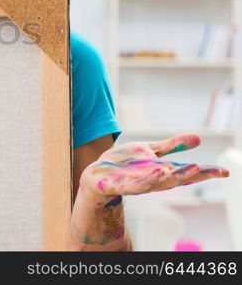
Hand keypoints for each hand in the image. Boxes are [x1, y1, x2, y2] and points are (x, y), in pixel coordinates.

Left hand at [80, 132, 228, 203]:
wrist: (96, 176)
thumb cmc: (124, 165)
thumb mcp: (150, 151)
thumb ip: (172, 146)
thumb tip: (199, 137)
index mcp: (162, 172)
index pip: (187, 172)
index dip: (206, 173)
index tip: (225, 172)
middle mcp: (153, 180)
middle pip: (178, 178)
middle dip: (195, 175)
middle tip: (213, 171)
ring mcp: (138, 184)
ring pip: (160, 183)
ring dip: (176, 176)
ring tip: (192, 167)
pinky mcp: (121, 185)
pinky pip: (137, 184)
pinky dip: (149, 180)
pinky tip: (159, 172)